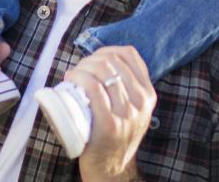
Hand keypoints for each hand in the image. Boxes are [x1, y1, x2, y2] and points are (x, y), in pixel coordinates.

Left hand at [67, 47, 155, 181]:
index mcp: (148, 94)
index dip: (106, 50)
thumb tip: (109, 60)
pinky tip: (70, 78)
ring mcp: (126, 113)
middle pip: (112, 61)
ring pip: (102, 71)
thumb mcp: (135, 110)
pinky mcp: (108, 123)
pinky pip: (93, 88)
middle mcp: (140, 102)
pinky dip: (78, 77)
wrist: (113, 169)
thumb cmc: (118, 135)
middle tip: (79, 70)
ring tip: (74, 75)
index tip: (93, 60)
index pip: (129, 54)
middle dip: (90, 59)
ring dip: (81, 66)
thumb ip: (131, 88)